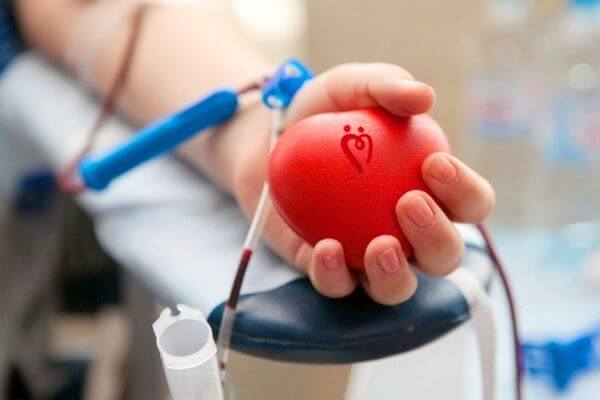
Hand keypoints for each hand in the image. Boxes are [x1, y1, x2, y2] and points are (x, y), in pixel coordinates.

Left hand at [237, 63, 494, 304]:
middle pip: (444, 256)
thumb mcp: (352, 86)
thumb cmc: (325, 112)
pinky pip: (338, 287)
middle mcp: (406, 232)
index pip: (470, 204)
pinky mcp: (328, 270)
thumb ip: (386, 85)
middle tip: (408, 202)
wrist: (269, 139)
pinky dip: (334, 274)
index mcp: (430, 191)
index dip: (465, 192)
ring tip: (380, 245)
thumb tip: (424, 97)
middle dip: (437, 237)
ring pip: (397, 288)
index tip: (435, 163)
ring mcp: (367, 257)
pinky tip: (325, 248)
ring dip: (395, 274)